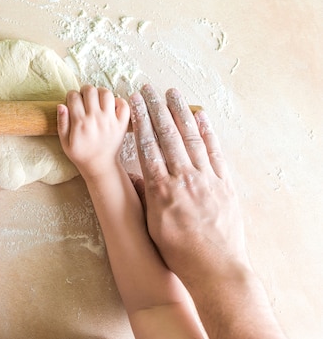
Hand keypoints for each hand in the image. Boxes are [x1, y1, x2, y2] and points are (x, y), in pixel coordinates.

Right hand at [57, 85, 129, 178]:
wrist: (100, 166)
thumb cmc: (81, 155)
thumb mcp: (65, 142)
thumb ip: (62, 123)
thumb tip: (61, 105)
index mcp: (80, 122)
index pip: (74, 96)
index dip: (71, 96)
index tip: (72, 101)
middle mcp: (96, 118)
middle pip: (90, 90)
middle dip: (84, 90)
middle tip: (84, 98)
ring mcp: (110, 120)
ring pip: (107, 93)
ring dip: (100, 92)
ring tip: (97, 99)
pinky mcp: (122, 124)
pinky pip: (124, 104)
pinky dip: (118, 101)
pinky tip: (111, 106)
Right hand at [129, 84, 249, 285]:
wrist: (215, 267)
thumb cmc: (179, 251)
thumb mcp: (152, 225)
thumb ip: (146, 197)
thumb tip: (135, 177)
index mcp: (161, 189)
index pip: (147, 146)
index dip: (140, 121)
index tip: (133, 103)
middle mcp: (184, 178)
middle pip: (167, 135)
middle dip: (155, 109)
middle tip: (147, 89)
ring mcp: (206, 178)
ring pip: (191, 138)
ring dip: (180, 112)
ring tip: (171, 93)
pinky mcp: (224, 183)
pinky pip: (215, 151)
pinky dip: (207, 131)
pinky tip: (200, 115)